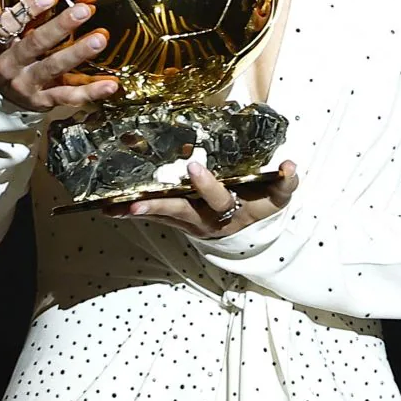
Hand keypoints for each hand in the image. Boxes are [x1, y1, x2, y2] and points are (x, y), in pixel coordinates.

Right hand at [0, 0, 119, 113]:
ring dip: (77, 53)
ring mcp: (22, 83)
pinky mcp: (40, 99)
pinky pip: (66, 97)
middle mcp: (3, 62)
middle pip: (31, 45)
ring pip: (51, 69)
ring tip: (100, 38)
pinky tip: (111, 84)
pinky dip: (89, 93)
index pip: (2, 23)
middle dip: (59, 28)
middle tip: (86, 9)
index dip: (25, 10)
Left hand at [106, 157, 299, 238]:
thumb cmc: (264, 207)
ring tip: (112, 208)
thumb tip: (290, 165)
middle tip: (136, 202)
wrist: (253, 235)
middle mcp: (206, 220)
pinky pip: (155, 217)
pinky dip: (133, 213)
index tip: (193, 167)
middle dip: (159, 207)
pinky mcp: (179, 222)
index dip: (207, 186)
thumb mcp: (279, 198)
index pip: (218, 198)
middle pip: (180, 213)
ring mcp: (190, 223)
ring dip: (138, 212)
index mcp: (230, 211)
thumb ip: (286, 183)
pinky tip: (110, 209)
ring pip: (162, 217)